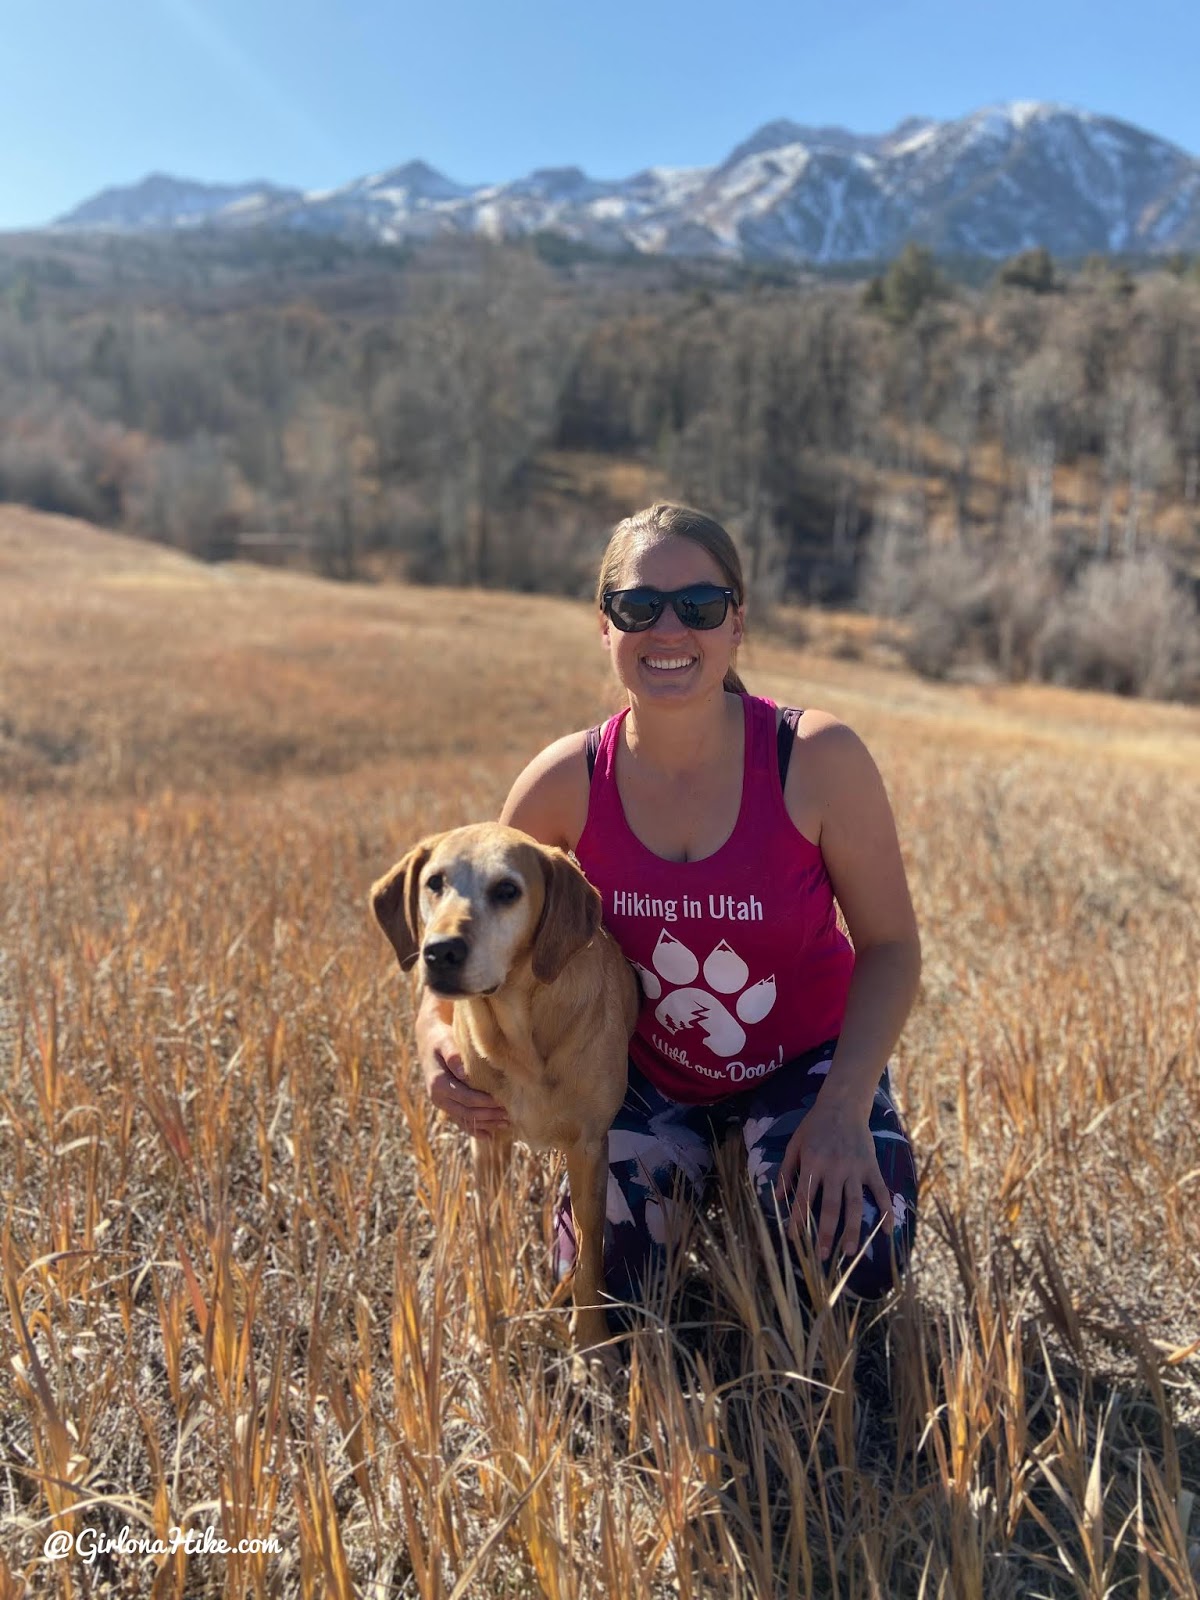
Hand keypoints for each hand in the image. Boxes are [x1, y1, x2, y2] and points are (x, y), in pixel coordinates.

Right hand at [420, 1020, 508, 1138]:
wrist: (428, 1040)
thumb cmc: (440, 1038)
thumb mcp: (445, 1042)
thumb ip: (453, 1056)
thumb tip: (464, 1074)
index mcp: (438, 1083)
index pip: (465, 1098)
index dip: (483, 1102)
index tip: (501, 1102)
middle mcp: (437, 1097)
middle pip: (466, 1112)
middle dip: (488, 1116)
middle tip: (508, 1115)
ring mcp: (442, 1103)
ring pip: (464, 1119)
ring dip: (484, 1124)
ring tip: (505, 1124)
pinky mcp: (447, 1104)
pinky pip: (460, 1120)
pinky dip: (474, 1129)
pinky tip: (488, 1135)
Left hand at [774, 1098, 892, 1263]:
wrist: (843, 1104)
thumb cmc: (814, 1125)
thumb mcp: (794, 1144)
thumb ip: (786, 1171)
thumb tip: (777, 1199)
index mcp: (812, 1163)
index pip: (803, 1198)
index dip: (798, 1220)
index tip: (795, 1240)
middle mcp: (834, 1169)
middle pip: (830, 1206)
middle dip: (825, 1233)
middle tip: (823, 1256)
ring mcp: (855, 1169)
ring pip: (854, 1204)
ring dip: (853, 1229)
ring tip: (850, 1252)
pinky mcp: (872, 1167)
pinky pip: (880, 1192)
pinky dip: (886, 1211)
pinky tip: (887, 1231)